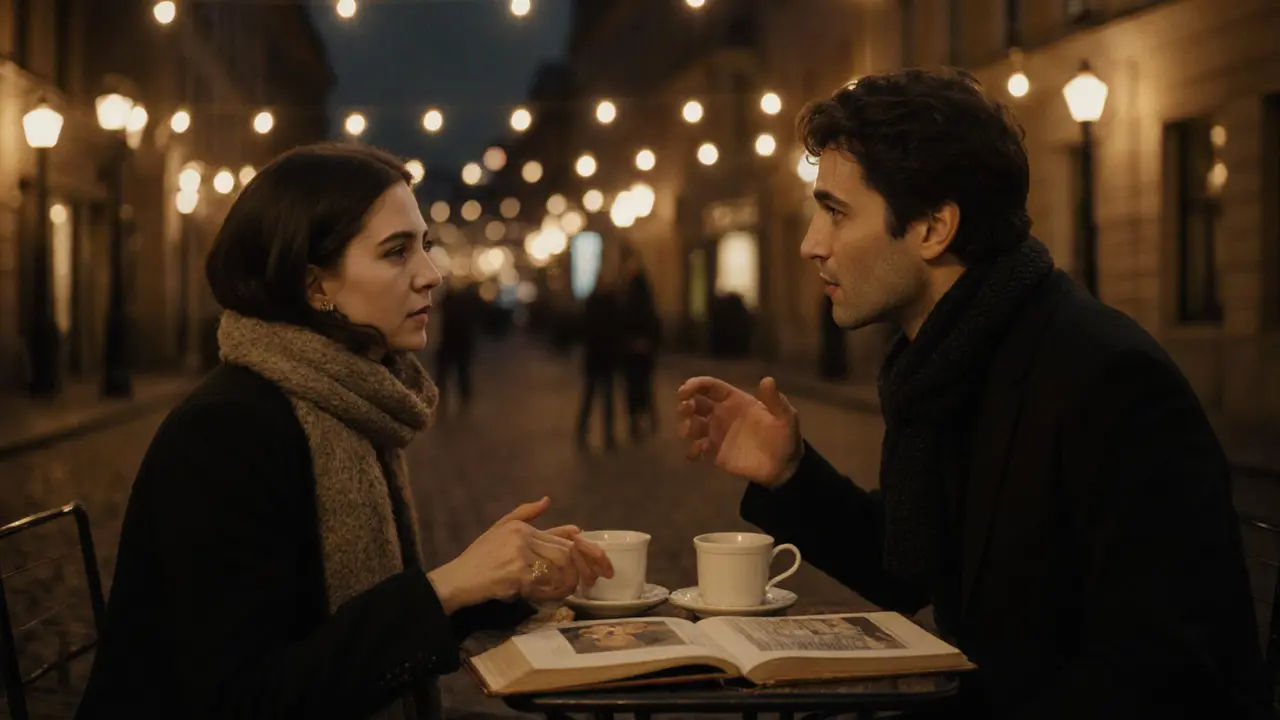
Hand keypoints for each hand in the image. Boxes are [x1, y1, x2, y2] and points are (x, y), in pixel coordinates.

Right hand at [427, 498, 612, 612]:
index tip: (601, 561)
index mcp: (521, 528)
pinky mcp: (516, 575)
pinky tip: (558, 596)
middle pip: (566, 551)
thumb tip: (547, 500)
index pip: (563, 537)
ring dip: (571, 581)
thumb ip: (524, 513)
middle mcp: (522, 538)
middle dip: (584, 566)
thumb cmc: (478, 558)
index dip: (586, 549)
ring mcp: (520, 556)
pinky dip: (556, 592)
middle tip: (594, 579)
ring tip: (575, 589)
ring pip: (559, 567)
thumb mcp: (499, 529)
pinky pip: (546, 584)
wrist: (457, 579)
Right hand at [676, 376, 801, 487]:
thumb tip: (767, 379)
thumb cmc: (784, 436)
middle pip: (695, 404)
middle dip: (685, 404)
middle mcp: (721, 415)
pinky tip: (700, 451)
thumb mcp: (786, 417)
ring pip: (691, 426)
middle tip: (686, 408)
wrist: (784, 466)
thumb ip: (775, 400)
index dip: (695, 384)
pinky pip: (696, 450)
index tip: (685, 390)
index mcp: (735, 400)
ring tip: (690, 431)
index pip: (710, 387)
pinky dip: (693, 450)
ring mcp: (716, 435)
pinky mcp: (714, 454)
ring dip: (685, 426)